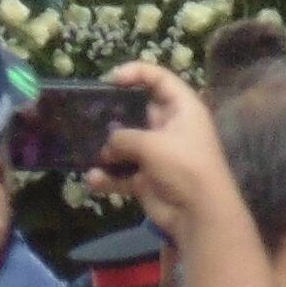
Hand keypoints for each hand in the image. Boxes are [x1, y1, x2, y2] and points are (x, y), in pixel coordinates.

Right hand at [102, 66, 242, 238]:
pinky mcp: (146, 179)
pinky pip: (122, 173)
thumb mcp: (152, 144)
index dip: (137, 72)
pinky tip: (93, 179)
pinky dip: (108, 177)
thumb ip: (124, 137)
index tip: (111, 79)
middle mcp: (170, 128)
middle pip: (138, 111)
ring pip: (126, 144)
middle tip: (88, 114)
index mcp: (182, 109)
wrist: (199, 214)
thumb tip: (108, 145)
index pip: (160, 79)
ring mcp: (157, 155)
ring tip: (87, 149)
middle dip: (114, 113)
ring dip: (107, 148)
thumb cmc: (183, 166)